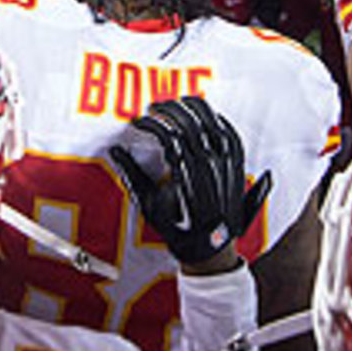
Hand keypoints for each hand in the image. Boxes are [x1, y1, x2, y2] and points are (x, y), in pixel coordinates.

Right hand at [110, 98, 270, 267]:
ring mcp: (225, 164)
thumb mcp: (149, 203)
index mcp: (186, 174)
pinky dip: (218, 120)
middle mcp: (208, 166)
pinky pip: (230, 134)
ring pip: (212, 123)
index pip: (168, 134)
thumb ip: (132, 174)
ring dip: (194, 108)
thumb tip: (116, 151)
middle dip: (169, 109)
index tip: (138, 121)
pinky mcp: (236, 165)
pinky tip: (208, 114)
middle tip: (154, 107)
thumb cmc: (179, 229)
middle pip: (190, 123)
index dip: (151, 123)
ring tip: (179, 102)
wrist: (210, 248)